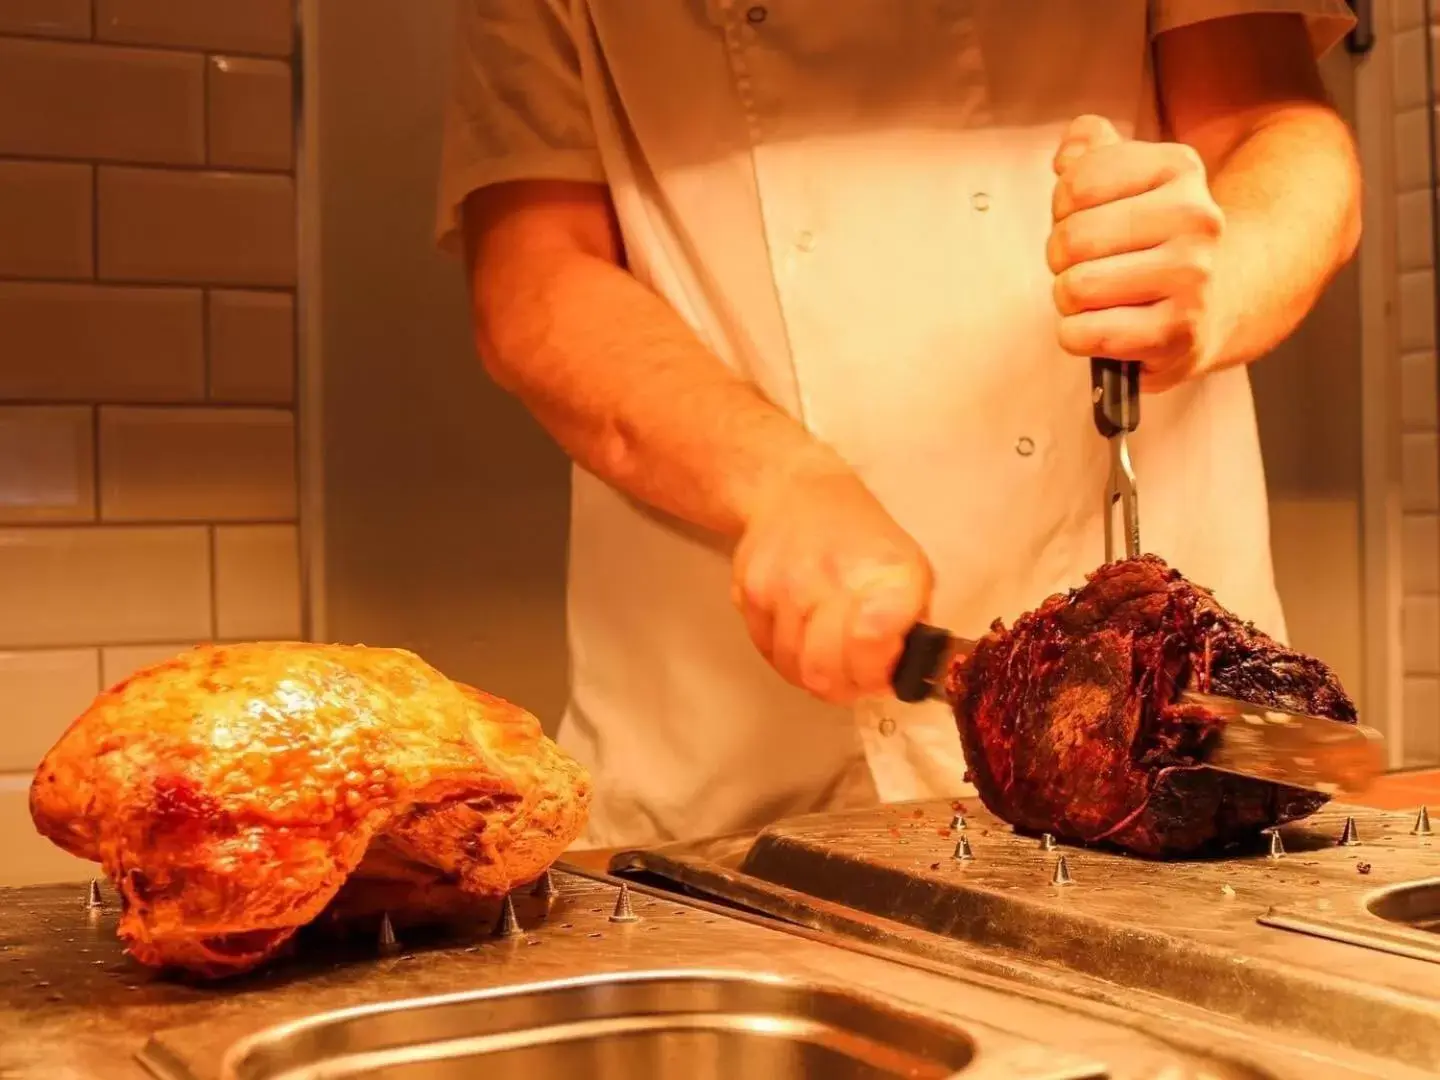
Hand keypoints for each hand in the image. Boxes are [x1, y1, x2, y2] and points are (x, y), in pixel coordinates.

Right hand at [732, 449, 932, 704]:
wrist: (795, 491)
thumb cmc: (862, 538)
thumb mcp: (910, 571)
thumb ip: (910, 628)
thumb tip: (901, 676)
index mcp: (885, 575)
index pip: (871, 644)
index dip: (874, 673)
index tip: (881, 671)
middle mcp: (830, 578)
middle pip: (824, 672)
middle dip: (841, 687)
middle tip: (851, 675)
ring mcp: (784, 586)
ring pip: (792, 669)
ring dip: (811, 672)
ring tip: (824, 650)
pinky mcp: (748, 591)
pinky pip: (765, 651)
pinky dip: (784, 653)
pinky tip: (799, 631)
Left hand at [1047, 114, 1227, 391]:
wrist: (1214, 303)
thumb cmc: (1152, 242)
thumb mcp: (1128, 182)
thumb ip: (1091, 153)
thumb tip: (1071, 148)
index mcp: (1178, 168)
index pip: (1075, 184)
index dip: (1062, 209)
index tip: (1087, 220)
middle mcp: (1196, 218)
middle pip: (1071, 238)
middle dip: (1061, 259)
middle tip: (1088, 265)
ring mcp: (1193, 277)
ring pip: (1075, 287)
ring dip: (1070, 299)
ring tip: (1100, 296)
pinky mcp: (1178, 332)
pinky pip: (1085, 333)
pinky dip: (1077, 335)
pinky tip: (1103, 325)